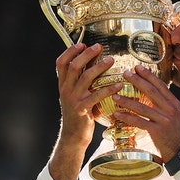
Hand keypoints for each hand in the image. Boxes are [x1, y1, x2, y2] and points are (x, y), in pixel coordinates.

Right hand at [50, 43, 121, 179]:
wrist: (74, 136)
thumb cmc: (80, 112)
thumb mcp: (78, 93)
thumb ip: (84, 78)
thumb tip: (95, 58)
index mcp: (63, 84)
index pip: (60, 63)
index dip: (70, 52)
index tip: (82, 43)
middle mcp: (65, 90)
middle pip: (73, 67)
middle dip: (86, 55)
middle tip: (99, 47)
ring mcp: (73, 99)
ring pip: (85, 78)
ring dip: (99, 67)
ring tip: (111, 60)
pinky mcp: (82, 110)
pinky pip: (96, 95)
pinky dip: (108, 88)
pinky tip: (119, 84)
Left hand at [112, 65, 179, 161]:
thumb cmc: (175, 132)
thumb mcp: (174, 114)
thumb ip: (164, 103)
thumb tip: (151, 92)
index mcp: (174, 103)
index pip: (160, 85)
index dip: (148, 75)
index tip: (137, 67)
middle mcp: (170, 109)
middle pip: (151, 91)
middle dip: (137, 81)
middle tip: (125, 73)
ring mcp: (164, 120)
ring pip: (142, 107)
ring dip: (127, 100)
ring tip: (114, 95)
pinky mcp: (157, 131)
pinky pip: (139, 122)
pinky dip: (127, 117)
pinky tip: (117, 113)